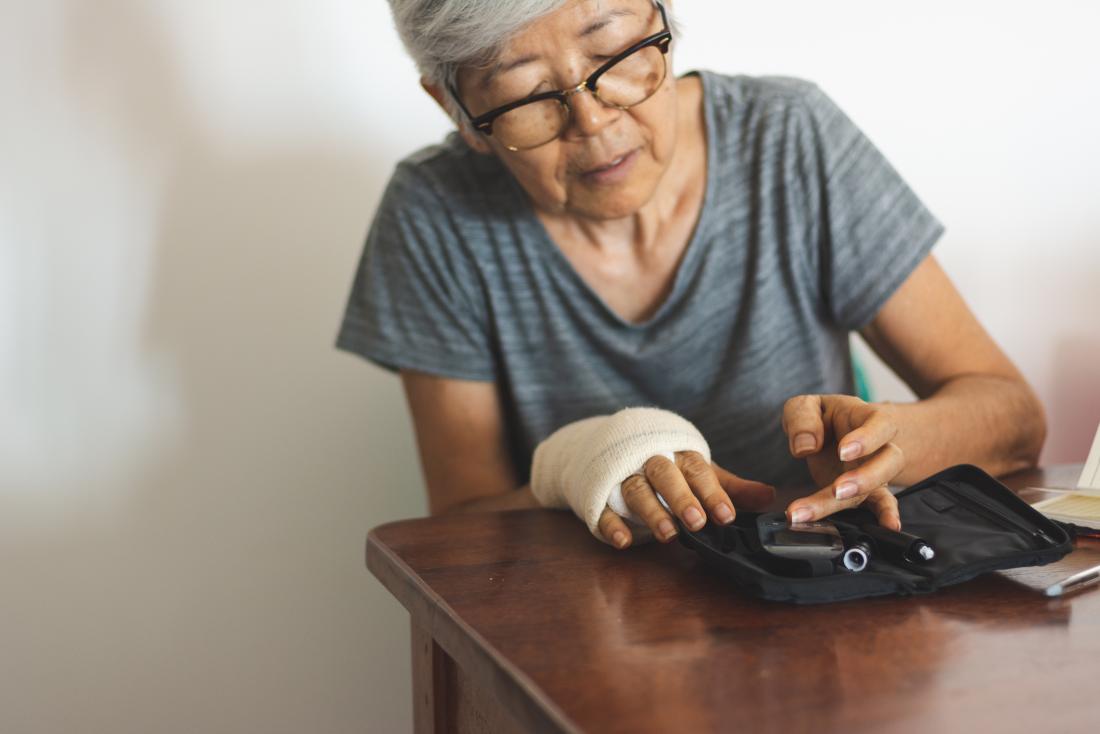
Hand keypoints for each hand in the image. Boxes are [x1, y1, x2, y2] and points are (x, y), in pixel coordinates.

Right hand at [597, 453, 774, 548]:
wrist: (612, 453)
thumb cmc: (667, 470)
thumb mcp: (698, 475)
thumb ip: (729, 487)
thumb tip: (770, 496)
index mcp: (677, 454)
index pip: (696, 469)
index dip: (711, 492)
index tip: (725, 515)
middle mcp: (649, 462)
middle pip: (664, 475)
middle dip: (680, 498)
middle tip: (696, 522)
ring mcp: (622, 478)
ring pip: (635, 490)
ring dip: (651, 511)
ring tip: (668, 534)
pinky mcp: (601, 497)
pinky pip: (603, 510)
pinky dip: (612, 525)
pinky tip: (624, 541)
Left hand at [782, 394, 904, 530]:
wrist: (829, 431)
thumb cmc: (821, 417)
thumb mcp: (805, 406)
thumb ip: (802, 420)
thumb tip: (805, 446)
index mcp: (865, 417)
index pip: (879, 424)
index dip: (866, 439)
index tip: (843, 452)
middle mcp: (878, 446)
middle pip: (889, 460)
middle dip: (865, 477)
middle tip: (837, 489)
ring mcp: (874, 471)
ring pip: (878, 487)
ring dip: (853, 500)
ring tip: (822, 509)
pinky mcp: (866, 492)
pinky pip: (881, 504)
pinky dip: (884, 516)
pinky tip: (886, 528)